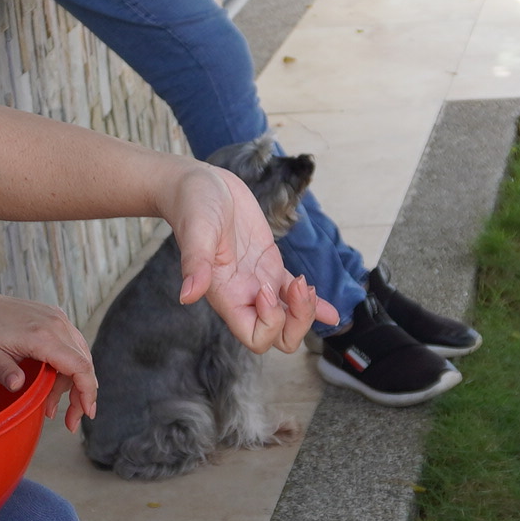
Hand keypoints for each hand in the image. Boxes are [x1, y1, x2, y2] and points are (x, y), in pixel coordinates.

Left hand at [0, 287, 100, 426]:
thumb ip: (4, 371)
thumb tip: (18, 386)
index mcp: (42, 336)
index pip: (80, 366)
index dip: (87, 392)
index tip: (86, 413)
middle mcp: (56, 324)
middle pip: (84, 363)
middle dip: (81, 394)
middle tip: (69, 420)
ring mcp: (56, 318)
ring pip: (79, 355)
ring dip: (71, 382)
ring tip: (51, 404)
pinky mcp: (52, 317)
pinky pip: (71, 344)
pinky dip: (67, 365)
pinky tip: (53, 381)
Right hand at [165, 159, 333, 352]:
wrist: (200, 184)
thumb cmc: (193, 206)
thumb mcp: (196, 230)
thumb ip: (194, 264)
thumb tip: (187, 296)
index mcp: (226, 295)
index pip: (254, 335)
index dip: (270, 321)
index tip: (267, 287)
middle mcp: (244, 295)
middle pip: (277, 336)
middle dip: (296, 323)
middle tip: (299, 289)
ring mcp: (259, 281)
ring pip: (288, 320)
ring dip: (306, 312)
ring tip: (308, 285)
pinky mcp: (270, 265)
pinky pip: (294, 294)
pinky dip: (315, 304)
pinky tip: (332, 311)